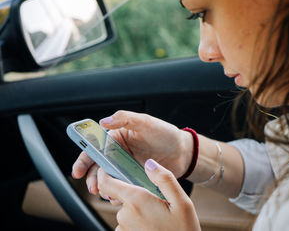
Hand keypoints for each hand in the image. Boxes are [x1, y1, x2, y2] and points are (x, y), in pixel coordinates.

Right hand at [72, 110, 193, 193]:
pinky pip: (122, 189)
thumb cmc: (165, 133)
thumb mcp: (145, 122)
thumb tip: (103, 121)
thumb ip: (124, 119)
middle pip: (97, 168)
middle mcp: (118, 154)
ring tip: (109, 194)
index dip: (83, 159)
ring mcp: (126, 168)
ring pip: (108, 180)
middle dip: (92, 179)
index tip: (78, 171)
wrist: (183, 152)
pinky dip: (118, 194)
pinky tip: (121, 197)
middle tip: (95, 188)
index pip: (94, 148)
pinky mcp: (134, 180)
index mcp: (116, 138)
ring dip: (105, 188)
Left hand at [97, 159, 200, 230]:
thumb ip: (165, 179)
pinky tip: (154, 226)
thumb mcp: (182, 202)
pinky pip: (128, 224)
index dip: (103, 172)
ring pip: (126, 211)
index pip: (106, 183)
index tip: (107, 167)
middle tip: (156, 199)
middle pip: (121, 196)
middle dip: (134, 194)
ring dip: (138, 210)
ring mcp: (124, 229)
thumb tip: (149, 163)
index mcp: (137, 201)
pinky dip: (138, 222)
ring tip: (158, 216)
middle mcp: (125, 216)